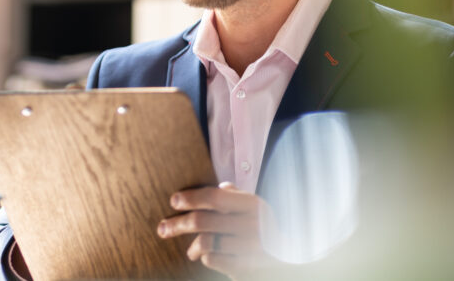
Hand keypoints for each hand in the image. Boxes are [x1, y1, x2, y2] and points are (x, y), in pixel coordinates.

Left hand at [156, 182, 274, 279]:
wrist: (292, 257)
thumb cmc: (266, 227)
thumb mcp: (256, 207)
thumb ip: (236, 195)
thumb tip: (219, 185)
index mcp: (253, 204)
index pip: (214, 196)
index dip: (190, 198)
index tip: (173, 201)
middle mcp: (252, 224)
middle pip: (202, 221)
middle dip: (177, 224)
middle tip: (162, 229)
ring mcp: (251, 247)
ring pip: (205, 242)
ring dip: (192, 247)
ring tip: (190, 251)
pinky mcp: (248, 267)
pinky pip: (214, 260)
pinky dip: (206, 258)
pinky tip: (207, 258)